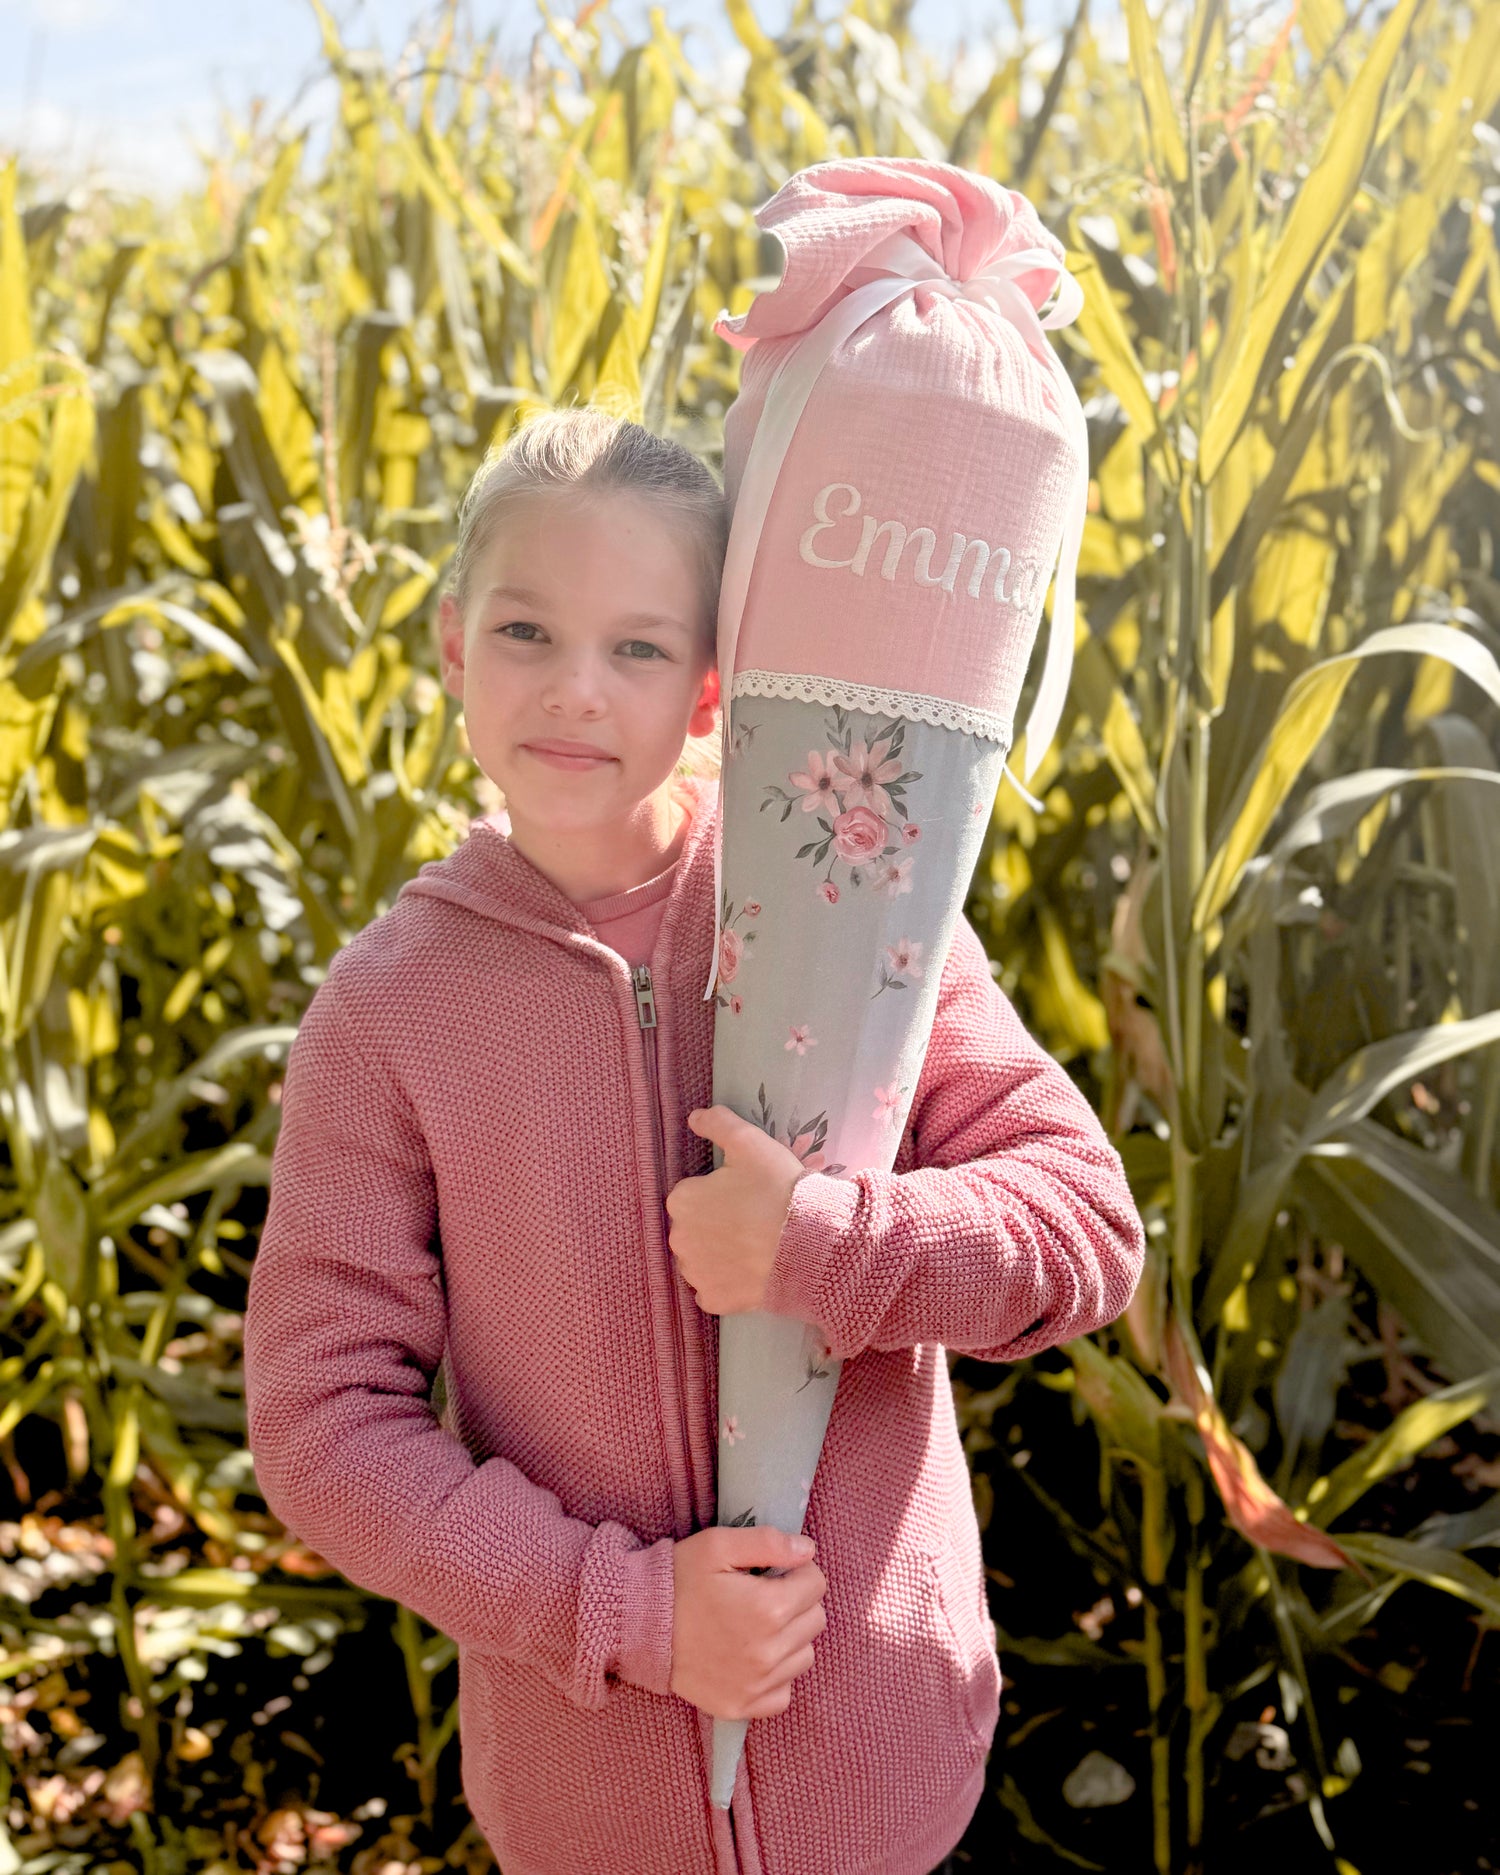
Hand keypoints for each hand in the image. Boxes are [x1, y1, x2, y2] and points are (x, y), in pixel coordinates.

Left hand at [666, 1107, 806, 1314]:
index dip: (720, 1191)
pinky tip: (752, 1271)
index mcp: (682, 1200)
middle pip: (694, 1227)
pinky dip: (728, 1282)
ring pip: (702, 1259)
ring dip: (720, 1253)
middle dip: (716, 1222)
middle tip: (753, 1219)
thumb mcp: (751, 1143)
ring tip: (755, 1245)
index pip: (692, 1193)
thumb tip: (694, 1117)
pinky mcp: (714, 1300)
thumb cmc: (779, 1190)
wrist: (812, 1245)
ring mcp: (695, 1274)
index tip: (746, 1193)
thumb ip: (718, 1124)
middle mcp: (678, 1240)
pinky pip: (714, 1289)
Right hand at [669, 1526, 827, 1720]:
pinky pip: (784, 1693)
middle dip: (798, 1602)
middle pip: (816, 1620)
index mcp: (767, 1608)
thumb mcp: (718, 1545)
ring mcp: (756, 1684)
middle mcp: (768, 1652)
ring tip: (758, 1625)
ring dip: (791, 1638)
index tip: (775, 1571)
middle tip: (765, 1595)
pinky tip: (752, 1656)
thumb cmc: (679, 1580)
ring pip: (805, 1656)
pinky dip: (776, 1675)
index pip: (817, 1584)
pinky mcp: (742, 1706)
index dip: (799, 1571)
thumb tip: (808, 1550)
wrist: (638, 1626)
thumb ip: (768, 1542)